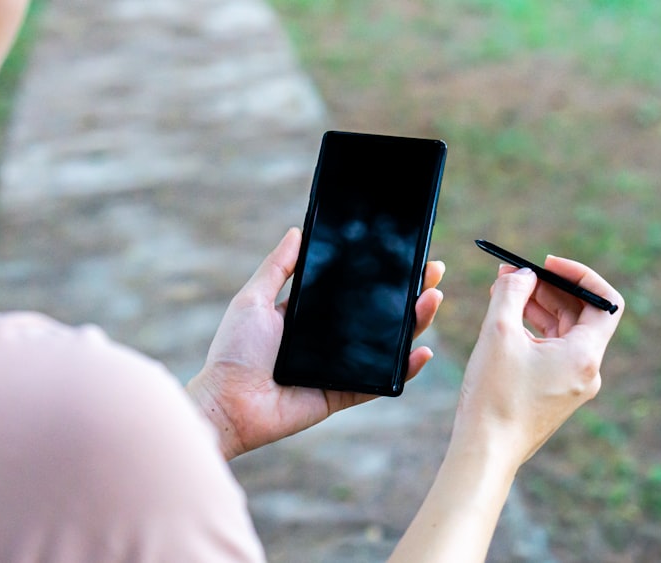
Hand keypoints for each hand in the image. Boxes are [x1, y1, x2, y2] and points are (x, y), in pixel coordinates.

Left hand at [186, 228, 445, 459]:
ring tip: (433, 299)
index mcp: (311, 315)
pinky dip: (404, 370)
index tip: (406, 254)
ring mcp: (340, 367)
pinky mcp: (344, 394)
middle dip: (410, 292)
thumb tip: (296, 231)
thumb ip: (277, 267)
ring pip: (387, 345)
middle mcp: (330, 339)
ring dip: (414, 323)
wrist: (227, 402)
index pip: (355, 289)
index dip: (381, 274)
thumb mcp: (253, 300)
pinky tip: (422, 351)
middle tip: (433, 271)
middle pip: (380, 313)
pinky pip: (380, 382)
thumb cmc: (234, 351)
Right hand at [455, 258, 623, 467]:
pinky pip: (552, 352)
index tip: (548, 264)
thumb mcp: (498, 333)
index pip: (604, 302)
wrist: (485, 451)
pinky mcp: (554, 395)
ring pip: (564, 333)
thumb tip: (521, 274)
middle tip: (515, 273)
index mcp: (584, 356)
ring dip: (539, 307)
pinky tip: (507, 322)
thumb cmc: (494, 396)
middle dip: (549, 288)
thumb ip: (511, 293)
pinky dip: (534, 331)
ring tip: (505, 291)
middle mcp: (586, 372)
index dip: (579, 275)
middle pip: (581, 315)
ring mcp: (572, 386)